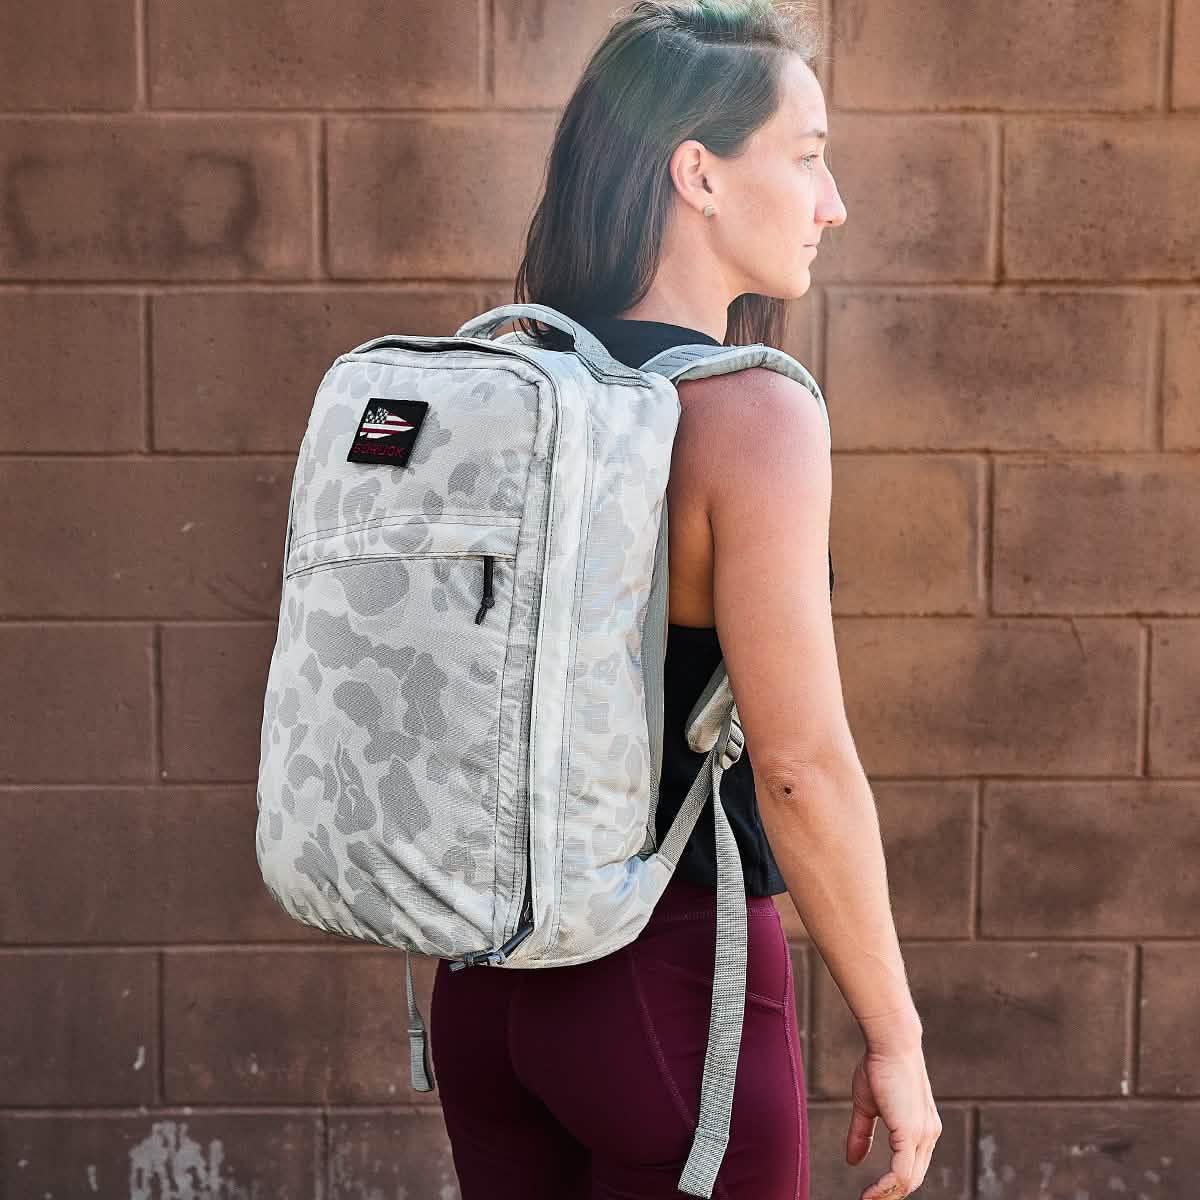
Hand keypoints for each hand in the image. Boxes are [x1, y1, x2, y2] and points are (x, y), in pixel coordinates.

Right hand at [846, 1041, 941, 1198]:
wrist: (891, 1042)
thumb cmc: (879, 1065)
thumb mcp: (868, 1104)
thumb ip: (862, 1133)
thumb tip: (852, 1160)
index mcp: (922, 1127)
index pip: (912, 1166)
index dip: (893, 1183)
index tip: (873, 1192)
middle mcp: (928, 1134)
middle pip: (913, 1179)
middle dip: (891, 1195)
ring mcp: (923, 1135)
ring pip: (908, 1180)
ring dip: (887, 1195)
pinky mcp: (912, 1133)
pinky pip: (901, 1173)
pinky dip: (885, 1187)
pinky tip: (871, 1193)